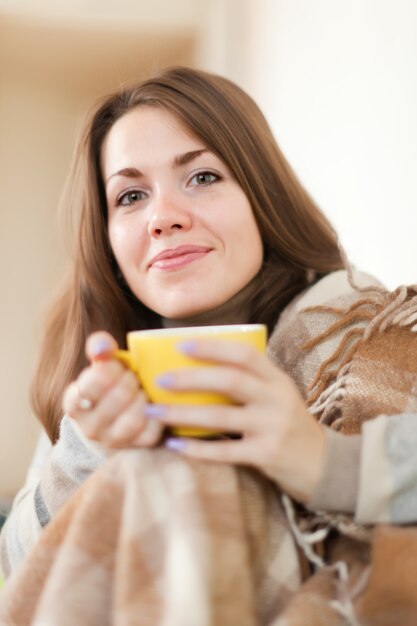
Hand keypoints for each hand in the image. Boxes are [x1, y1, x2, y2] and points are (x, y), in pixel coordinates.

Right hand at [63, 331, 163, 447]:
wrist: (114, 417)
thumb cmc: (109, 383)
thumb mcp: (100, 363)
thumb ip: (100, 347)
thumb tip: (102, 346)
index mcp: (74, 403)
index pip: (90, 385)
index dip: (109, 370)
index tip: (117, 366)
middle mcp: (89, 427)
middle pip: (117, 399)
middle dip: (130, 381)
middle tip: (134, 376)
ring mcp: (112, 440)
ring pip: (133, 419)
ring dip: (143, 397)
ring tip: (143, 389)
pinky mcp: (136, 446)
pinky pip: (151, 432)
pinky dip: (157, 414)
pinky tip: (154, 403)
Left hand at [144, 339, 325, 502]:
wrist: (325, 466)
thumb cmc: (289, 426)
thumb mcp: (278, 396)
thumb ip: (250, 382)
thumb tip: (197, 370)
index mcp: (278, 379)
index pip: (244, 354)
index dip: (212, 347)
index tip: (180, 345)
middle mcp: (277, 399)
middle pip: (230, 381)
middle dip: (191, 378)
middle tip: (160, 380)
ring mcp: (273, 427)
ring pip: (221, 416)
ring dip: (183, 413)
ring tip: (155, 411)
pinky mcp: (267, 455)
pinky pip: (225, 451)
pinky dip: (196, 448)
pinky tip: (174, 444)